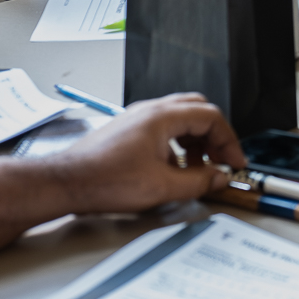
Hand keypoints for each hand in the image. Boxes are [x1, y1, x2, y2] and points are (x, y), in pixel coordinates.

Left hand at [52, 94, 244, 213]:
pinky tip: (172, 170)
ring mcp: (136, 119)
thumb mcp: (161, 187)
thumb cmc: (103, 180)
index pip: (211, 117)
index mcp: (162, 117)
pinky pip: (162, 130)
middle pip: (197, 111)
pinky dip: (176, 144)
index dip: (229, 140)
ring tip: (197, 168)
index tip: (233, 161)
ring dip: (195, 141)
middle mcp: (150, 111)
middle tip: (221, 159)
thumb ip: (198, 182)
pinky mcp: (127, 132)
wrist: (65, 184)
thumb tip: (218, 178)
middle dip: (214, 136)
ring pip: (179, 119)